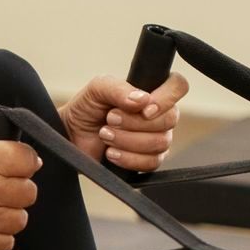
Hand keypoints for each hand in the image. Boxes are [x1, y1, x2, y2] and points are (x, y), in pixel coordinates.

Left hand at [59, 73, 190, 170]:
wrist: (70, 135)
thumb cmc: (86, 108)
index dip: (166, 99)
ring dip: (127, 140)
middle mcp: (159, 115)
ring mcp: (156, 138)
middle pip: (170, 119)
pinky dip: (128, 158)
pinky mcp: (147, 160)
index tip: (144, 109)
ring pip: (160, 142)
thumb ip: (118, 88)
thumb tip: (143, 100)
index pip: (178, 86)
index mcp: (152, 92)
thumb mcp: (97, 89)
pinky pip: (152, 162)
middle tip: (109, 119)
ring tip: (105, 135)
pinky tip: (111, 153)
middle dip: (135, 122)